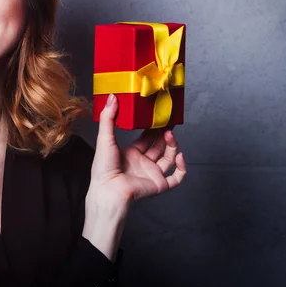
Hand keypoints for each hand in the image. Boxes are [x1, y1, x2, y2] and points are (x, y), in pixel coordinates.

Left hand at [89, 94, 186, 209]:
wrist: (109, 190)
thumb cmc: (103, 167)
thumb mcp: (105, 137)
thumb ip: (109, 117)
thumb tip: (112, 97)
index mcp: (131, 154)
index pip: (146, 139)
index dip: (153, 129)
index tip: (159, 118)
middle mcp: (142, 164)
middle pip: (159, 147)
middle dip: (164, 135)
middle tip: (169, 122)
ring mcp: (152, 174)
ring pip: (169, 159)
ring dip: (173, 146)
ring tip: (170, 135)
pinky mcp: (159, 185)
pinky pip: (176, 178)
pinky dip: (182, 167)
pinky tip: (180, 155)